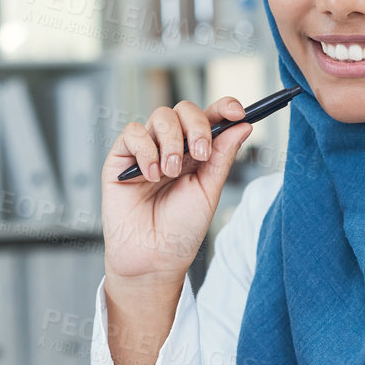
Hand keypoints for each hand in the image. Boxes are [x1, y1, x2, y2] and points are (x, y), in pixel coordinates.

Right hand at [100, 96, 252, 288]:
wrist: (153, 257)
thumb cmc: (181, 229)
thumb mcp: (209, 191)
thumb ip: (223, 156)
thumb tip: (243, 125)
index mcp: (196, 152)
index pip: (210, 117)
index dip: (224, 107)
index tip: (237, 112)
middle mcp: (172, 146)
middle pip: (184, 110)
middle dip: (197, 126)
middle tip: (200, 154)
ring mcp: (146, 150)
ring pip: (160, 116)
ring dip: (171, 142)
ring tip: (170, 173)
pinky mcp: (121, 158)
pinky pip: (132, 132)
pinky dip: (145, 150)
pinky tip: (150, 175)